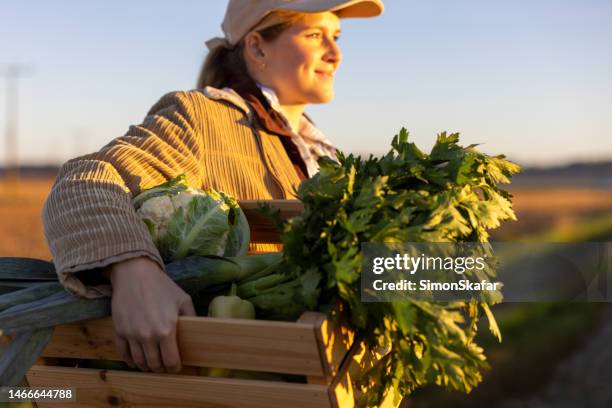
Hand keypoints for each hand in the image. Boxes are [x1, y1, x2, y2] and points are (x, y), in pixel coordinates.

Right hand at [107, 256, 195, 372]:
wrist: (135, 273)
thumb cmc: (161, 285)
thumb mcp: (183, 299)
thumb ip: (191, 318)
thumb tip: (199, 332)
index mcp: (166, 330)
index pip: (171, 361)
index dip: (175, 368)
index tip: (176, 367)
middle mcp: (148, 336)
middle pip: (154, 365)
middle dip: (161, 369)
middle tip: (165, 367)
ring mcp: (131, 335)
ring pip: (139, 362)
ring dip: (146, 366)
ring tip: (152, 364)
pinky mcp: (119, 331)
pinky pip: (123, 354)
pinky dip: (130, 360)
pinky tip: (135, 360)